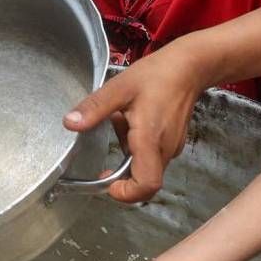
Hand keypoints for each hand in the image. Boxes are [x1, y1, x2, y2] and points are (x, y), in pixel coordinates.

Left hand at [63, 41, 208, 202]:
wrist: (190, 66)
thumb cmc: (157, 75)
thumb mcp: (119, 88)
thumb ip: (94, 108)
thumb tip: (70, 124)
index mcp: (150, 140)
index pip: (146, 185)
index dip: (126, 194)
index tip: (108, 184)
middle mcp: (165, 149)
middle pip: (144, 180)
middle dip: (122, 171)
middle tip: (108, 155)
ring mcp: (172, 146)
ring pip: (148, 166)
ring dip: (129, 153)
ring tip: (123, 121)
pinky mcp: (174, 141)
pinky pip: (153, 154)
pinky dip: (139, 145)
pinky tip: (135, 119)